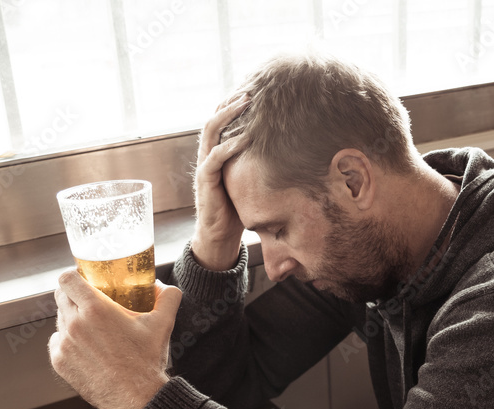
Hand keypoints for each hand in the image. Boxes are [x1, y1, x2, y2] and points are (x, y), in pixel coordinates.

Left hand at [49, 271, 182, 408]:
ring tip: (91, 328)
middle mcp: (75, 324)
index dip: (73, 276)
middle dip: (74, 296)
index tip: (82, 280)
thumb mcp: (162, 324)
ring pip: (60, 319)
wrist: (134, 398)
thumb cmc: (146, 362)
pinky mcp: (59, 361)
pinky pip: (57, 341)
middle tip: (89, 303)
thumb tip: (163, 286)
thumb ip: (167, 298)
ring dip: (71, 318)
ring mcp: (65, 344)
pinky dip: (67, 340)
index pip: (67, 279)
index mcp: (95, 309)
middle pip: (61, 297)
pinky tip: (85, 346)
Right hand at [192, 94, 251, 270]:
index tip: (252, 90)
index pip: (221, 121)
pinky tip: (244, 138)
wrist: (219, 234)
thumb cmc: (236, 208)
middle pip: (214, 119)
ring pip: (211, 131)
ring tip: (245, 104)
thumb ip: (257, 163)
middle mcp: (208, 154)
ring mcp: (205, 166)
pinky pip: (215, 157)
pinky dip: (229, 146)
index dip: (232, 104)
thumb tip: (289, 151)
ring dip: (228, 115)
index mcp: (216, 152)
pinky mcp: (205, 179)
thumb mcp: (249, 180)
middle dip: (230, 103)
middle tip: (250, 90)